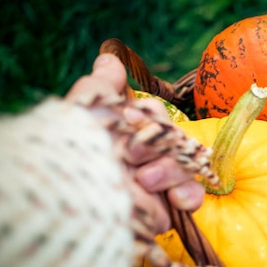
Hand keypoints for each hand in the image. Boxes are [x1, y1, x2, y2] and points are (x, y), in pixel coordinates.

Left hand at [66, 53, 204, 233]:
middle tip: (132, 154)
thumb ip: (101, 87)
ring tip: (144, 182)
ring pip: (188, 165)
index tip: (133, 120)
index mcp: (125, 133)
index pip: (155, 114)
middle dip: (158, 145)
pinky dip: (188, 195)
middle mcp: (142, 157)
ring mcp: (156, 184)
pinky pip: (192, 195)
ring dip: (171, 170)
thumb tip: (109, 57)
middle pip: (176, 139)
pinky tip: (176, 200)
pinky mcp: (165, 209)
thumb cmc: (75, 156)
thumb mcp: (84, 114)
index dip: (150, 116)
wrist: (73, 208)